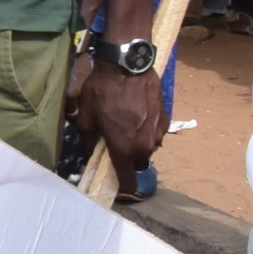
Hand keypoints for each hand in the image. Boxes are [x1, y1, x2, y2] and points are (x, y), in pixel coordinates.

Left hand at [76, 45, 165, 179]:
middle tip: (116, 147)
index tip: (117, 184)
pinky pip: (155, 134)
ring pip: (148, 149)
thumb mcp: (86, 118)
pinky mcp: (166, 120)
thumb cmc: (103, 92)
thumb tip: (88, 155)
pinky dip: (146, 131)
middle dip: (128, 161)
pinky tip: (136, 117)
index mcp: (124, 149)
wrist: (128, 68)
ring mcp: (158, 133)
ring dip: (138, 144)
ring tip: (126, 128)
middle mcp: (145, 146)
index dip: (123, 185)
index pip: (128, 181)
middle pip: (138, 165)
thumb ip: (88, 141)